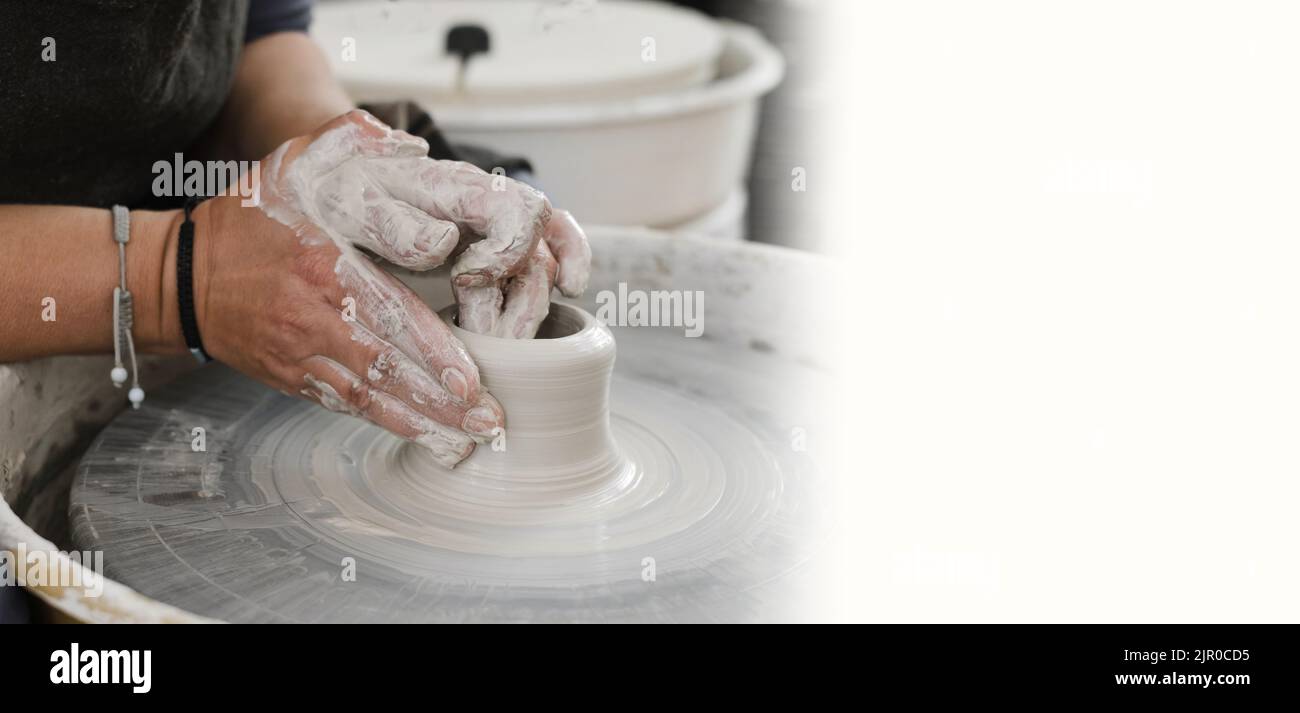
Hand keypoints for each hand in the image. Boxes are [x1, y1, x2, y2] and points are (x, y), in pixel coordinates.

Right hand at [195, 110, 582, 465]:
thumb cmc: (246, 220)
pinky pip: (344, 405)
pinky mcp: (293, 377)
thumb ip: (346, 144)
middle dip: (440, 401)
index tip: (470, 379)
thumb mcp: (290, 167)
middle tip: (490, 422)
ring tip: (467, 443)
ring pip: (369, 398)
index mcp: (322, 267)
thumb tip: (406, 143)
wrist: (176, 278)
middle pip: (386, 368)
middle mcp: (312, 318)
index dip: (430, 350)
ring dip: (421, 423)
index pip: (386, 314)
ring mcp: (301, 354)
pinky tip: (424, 438)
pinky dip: (385, 423)